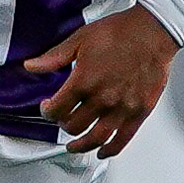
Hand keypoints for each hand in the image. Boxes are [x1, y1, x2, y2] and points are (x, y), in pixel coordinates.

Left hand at [24, 4, 178, 156]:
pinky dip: (110, 150)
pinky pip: (122, 139)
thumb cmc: (120, 31)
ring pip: (95, 138)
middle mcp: (102, 99)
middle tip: (62, 121)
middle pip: (74, 126)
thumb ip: (54, 57)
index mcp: (84, 81)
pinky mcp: (139, 112)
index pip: (56, 109)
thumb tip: (31, 66)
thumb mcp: (79, 39)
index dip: (47, 111)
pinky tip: (102, 152)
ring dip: (81, 146)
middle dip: (63, 125)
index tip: (47, 108)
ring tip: (74, 146)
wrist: (153, 30)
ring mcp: (121, 108)